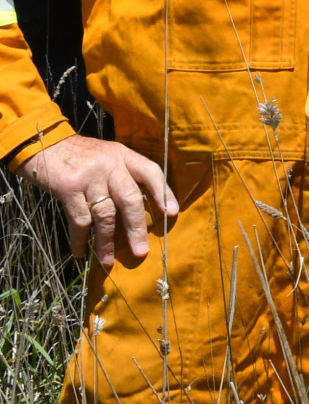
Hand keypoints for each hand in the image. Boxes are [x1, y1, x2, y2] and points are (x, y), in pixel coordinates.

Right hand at [20, 134, 178, 267]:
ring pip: (105, 214)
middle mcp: (109, 164)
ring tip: (108, 261)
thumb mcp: (107, 154)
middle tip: (141, 251)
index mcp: (123, 155)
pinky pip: (79, 219)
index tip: (172, 214)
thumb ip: (122, 173)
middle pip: (130, 199)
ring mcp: (89, 176)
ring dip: (106, 241)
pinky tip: (81, 251)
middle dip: (136, 228)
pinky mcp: (68, 188)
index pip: (151, 172)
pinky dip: (80, 238)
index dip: (164, 193)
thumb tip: (138, 209)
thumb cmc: (79, 154)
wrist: (41, 143)